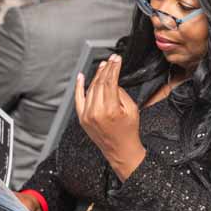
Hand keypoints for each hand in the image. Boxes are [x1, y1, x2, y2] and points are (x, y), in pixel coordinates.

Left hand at [75, 54, 145, 180]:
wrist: (121, 150)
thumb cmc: (128, 132)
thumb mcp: (132, 109)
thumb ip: (121, 93)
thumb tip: (113, 82)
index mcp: (111, 110)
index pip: (110, 82)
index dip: (114, 68)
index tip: (117, 60)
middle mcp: (96, 112)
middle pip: (100, 83)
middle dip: (107, 69)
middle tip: (112, 60)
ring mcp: (87, 115)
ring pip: (91, 88)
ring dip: (97, 75)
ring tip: (103, 66)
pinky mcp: (82, 118)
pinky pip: (78, 98)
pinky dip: (79, 87)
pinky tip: (81, 77)